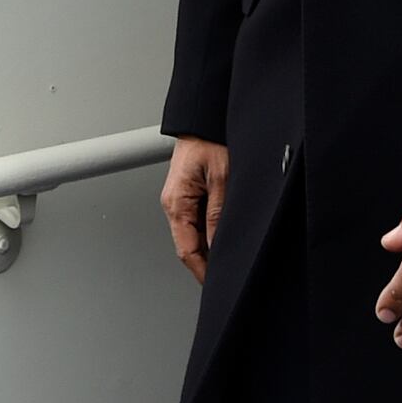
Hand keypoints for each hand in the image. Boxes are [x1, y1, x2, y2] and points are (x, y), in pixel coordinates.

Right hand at [161, 137, 229, 283]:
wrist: (203, 119)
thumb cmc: (210, 141)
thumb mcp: (222, 179)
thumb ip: (218, 214)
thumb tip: (217, 246)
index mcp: (176, 203)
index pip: (186, 249)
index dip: (202, 270)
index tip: (216, 283)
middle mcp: (174, 204)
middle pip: (188, 245)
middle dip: (206, 262)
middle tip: (226, 275)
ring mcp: (180, 199)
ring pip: (193, 234)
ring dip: (208, 247)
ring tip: (227, 258)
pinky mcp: (188, 193)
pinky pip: (197, 220)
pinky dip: (209, 232)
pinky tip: (223, 236)